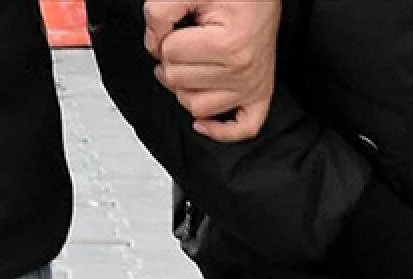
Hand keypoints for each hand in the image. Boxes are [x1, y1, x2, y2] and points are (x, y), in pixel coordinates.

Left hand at [144, 0, 279, 141]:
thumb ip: (160, 11)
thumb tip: (152, 43)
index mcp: (229, 45)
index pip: (170, 52)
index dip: (163, 37)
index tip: (176, 28)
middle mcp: (243, 72)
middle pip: (178, 81)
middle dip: (171, 61)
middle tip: (183, 44)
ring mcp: (252, 87)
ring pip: (196, 107)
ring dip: (184, 89)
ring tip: (190, 68)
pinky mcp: (259, 97)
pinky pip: (241, 129)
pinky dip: (220, 131)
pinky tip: (203, 122)